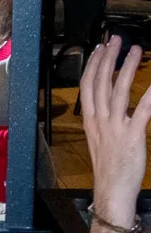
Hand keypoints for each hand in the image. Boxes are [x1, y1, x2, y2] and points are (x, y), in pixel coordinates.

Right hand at [80, 37, 150, 221]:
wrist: (112, 192)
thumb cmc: (110, 170)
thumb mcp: (102, 142)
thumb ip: (107, 121)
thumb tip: (116, 106)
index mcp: (91, 122)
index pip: (87, 87)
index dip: (93, 65)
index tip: (100, 49)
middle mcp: (100, 122)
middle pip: (100, 83)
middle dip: (108, 59)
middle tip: (116, 40)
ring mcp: (114, 128)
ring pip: (117, 91)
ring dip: (126, 68)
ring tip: (136, 51)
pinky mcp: (131, 136)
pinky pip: (141, 110)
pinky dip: (149, 94)